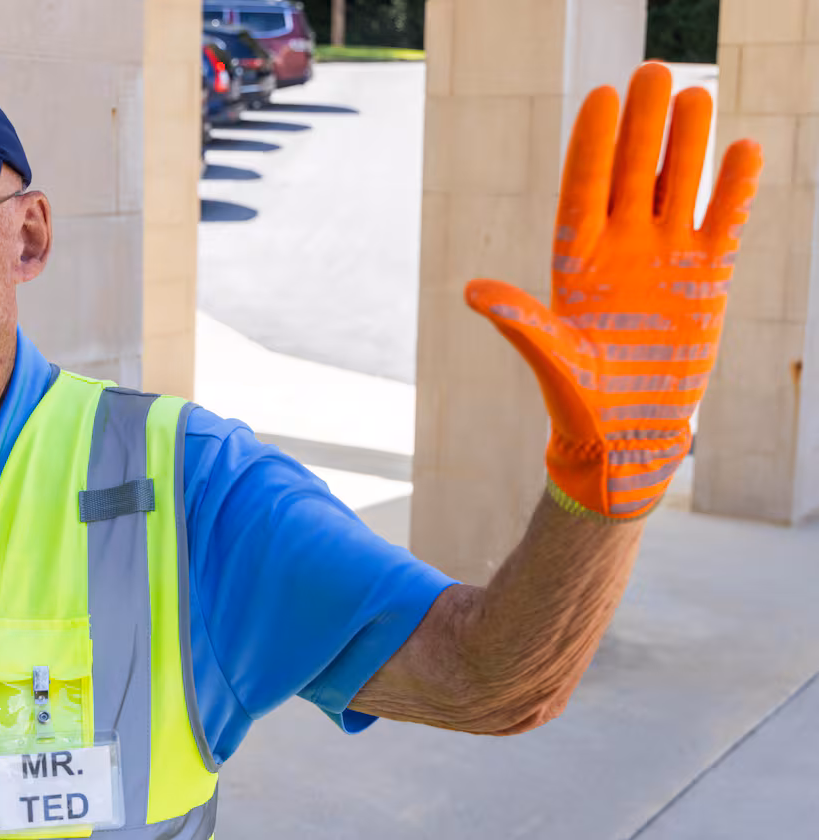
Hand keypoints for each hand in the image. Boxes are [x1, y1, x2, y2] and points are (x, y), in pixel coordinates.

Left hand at [465, 62, 762, 519]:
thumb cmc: (577, 397)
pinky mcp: (707, 277)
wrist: (628, 430)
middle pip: (632, 173)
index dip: (593, 145)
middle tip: (653, 72)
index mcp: (576, 257)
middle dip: (641, 128)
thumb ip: (519, 321)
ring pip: (678, 186)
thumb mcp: (550, 358)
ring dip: (687, 145)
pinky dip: (734, 191)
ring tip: (696, 95)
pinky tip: (744, 150)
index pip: (585, 189)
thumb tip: (473, 291)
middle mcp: (621, 245)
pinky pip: (722, 222)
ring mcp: (665, 256)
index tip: (601, 98)